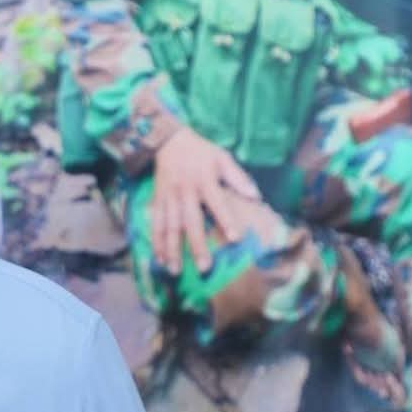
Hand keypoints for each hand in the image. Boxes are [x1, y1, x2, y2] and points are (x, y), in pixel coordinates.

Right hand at [151, 127, 260, 275]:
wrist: (168, 141)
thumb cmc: (201, 152)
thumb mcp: (222, 158)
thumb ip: (238, 177)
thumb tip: (256, 196)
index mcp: (204, 181)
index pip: (217, 202)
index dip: (225, 219)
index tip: (235, 238)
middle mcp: (185, 191)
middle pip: (190, 221)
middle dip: (196, 245)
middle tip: (203, 267)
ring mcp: (168, 198)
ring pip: (169, 227)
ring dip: (171, 249)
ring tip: (175, 270)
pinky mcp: (157, 200)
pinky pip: (155, 224)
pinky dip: (155, 242)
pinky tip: (158, 258)